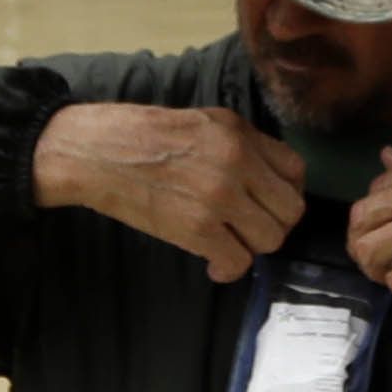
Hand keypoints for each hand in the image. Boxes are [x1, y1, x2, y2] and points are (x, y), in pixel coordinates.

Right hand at [34, 101, 304, 283]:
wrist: (95, 152)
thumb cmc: (139, 135)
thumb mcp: (202, 121)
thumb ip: (240, 144)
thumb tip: (265, 177)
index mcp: (239, 133)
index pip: (296, 170)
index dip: (286, 192)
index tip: (266, 203)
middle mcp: (237, 162)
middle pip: (290, 210)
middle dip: (273, 224)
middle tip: (248, 229)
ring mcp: (219, 197)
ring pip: (270, 239)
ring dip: (252, 248)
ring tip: (229, 244)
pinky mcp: (197, 228)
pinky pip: (238, 262)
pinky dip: (228, 269)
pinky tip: (214, 264)